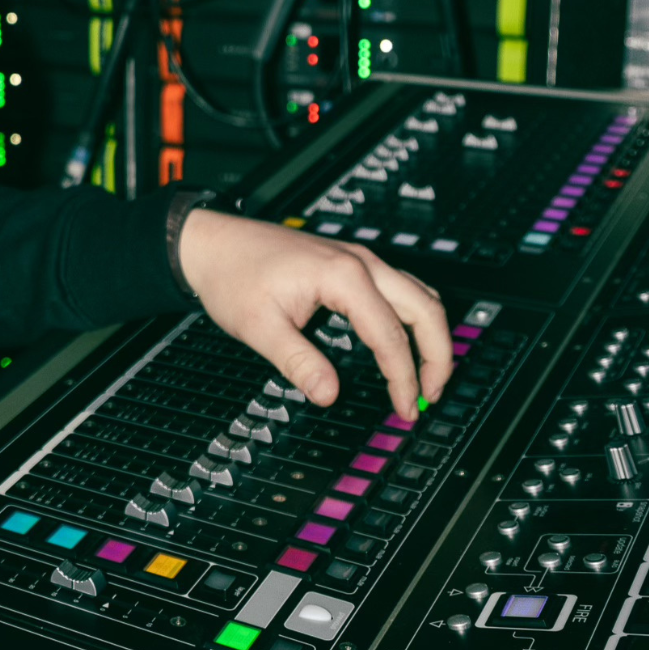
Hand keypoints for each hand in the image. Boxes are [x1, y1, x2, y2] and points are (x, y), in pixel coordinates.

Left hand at [177, 210, 451, 420]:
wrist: (211, 241)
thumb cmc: (230, 274)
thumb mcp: (258, 327)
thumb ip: (298, 362)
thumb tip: (328, 394)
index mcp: (342, 276)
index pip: (390, 336)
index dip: (402, 378)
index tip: (405, 408)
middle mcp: (359, 262)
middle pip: (425, 309)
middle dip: (437, 355)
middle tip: (430, 395)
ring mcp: (357, 259)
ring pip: (419, 294)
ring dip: (431, 335)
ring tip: (426, 376)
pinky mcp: (350, 262)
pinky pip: (401, 288)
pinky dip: (414, 317)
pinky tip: (405, 342)